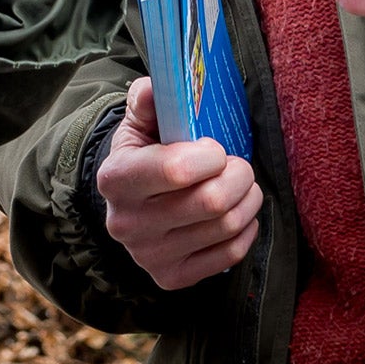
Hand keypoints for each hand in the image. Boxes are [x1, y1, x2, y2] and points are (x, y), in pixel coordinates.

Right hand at [96, 78, 262, 289]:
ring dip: (248, 200)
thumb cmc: (144, 155)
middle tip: (240, 165)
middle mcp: (127, 223)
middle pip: (211, 202)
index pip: (176, 170)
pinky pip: (230, 255)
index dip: (210, 155)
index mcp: (116, 178)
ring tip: (243, 186)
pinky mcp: (171, 278)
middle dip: (239, 176)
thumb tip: (156, 85)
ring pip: (226, 227)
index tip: (214, 146)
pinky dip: (245, 231)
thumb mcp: (140, 123)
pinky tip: (236, 214)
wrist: (130, 205)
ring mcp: (149, 256)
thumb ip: (149, 100)